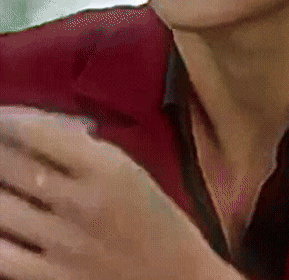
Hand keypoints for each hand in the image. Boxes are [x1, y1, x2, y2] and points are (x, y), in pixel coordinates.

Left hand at [0, 107, 240, 279]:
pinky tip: (1, 219)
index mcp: (107, 167)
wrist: (178, 278)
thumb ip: (90, 151)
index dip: (8, 120)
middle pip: (10, 165)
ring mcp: (60, 243)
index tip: (2, 118)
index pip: (37, 134)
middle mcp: (79, 201)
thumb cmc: (158, 220)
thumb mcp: (132, 172)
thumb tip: (45, 132)